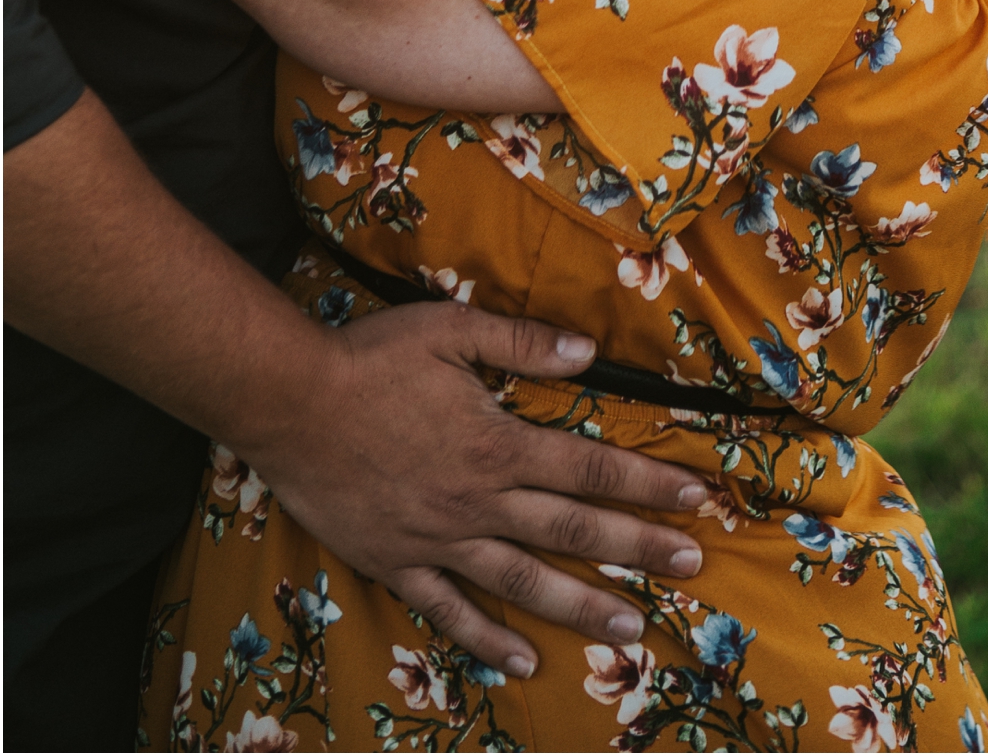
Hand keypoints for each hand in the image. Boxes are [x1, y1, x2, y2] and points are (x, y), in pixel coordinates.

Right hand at [243, 299, 707, 677]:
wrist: (289, 404)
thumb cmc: (371, 358)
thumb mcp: (451, 328)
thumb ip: (522, 343)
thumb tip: (588, 350)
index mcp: (498, 444)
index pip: (589, 468)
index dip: (646, 482)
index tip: (696, 497)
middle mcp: (478, 501)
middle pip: (572, 529)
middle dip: (637, 548)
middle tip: (691, 566)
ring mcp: (439, 539)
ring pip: (523, 580)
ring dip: (581, 606)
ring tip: (631, 629)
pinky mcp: (398, 562)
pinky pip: (449, 611)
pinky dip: (486, 639)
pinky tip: (521, 662)